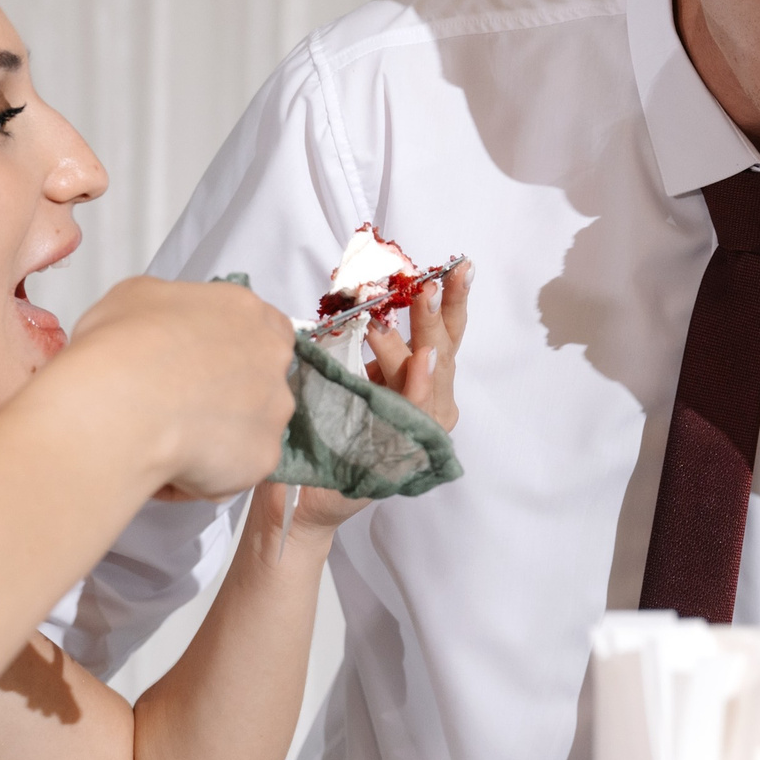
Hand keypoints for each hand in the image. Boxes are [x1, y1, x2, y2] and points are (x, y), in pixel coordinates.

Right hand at [63, 276, 296, 499]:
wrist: (123, 406)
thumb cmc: (122, 344)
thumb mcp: (134, 298)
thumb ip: (169, 311)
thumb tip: (164, 331)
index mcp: (243, 311)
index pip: (264, 326)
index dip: (234, 347)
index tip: (203, 363)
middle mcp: (271, 357)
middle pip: (261, 379)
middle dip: (227, 395)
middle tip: (177, 405)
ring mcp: (274, 410)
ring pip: (248, 428)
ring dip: (216, 436)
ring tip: (165, 442)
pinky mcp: (264, 457)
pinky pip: (233, 470)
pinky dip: (202, 476)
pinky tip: (165, 467)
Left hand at [266, 259, 472, 533]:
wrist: (302, 493)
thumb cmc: (328, 430)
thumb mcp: (353, 377)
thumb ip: (373, 348)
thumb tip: (372, 299)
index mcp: (421, 383)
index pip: (445, 335)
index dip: (454, 301)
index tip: (458, 266)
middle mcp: (430, 406)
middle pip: (442, 353)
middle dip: (436, 318)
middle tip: (428, 286)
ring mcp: (420, 431)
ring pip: (426, 380)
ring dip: (416, 345)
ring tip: (390, 322)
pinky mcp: (404, 453)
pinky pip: (414, 415)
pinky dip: (418, 388)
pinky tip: (422, 363)